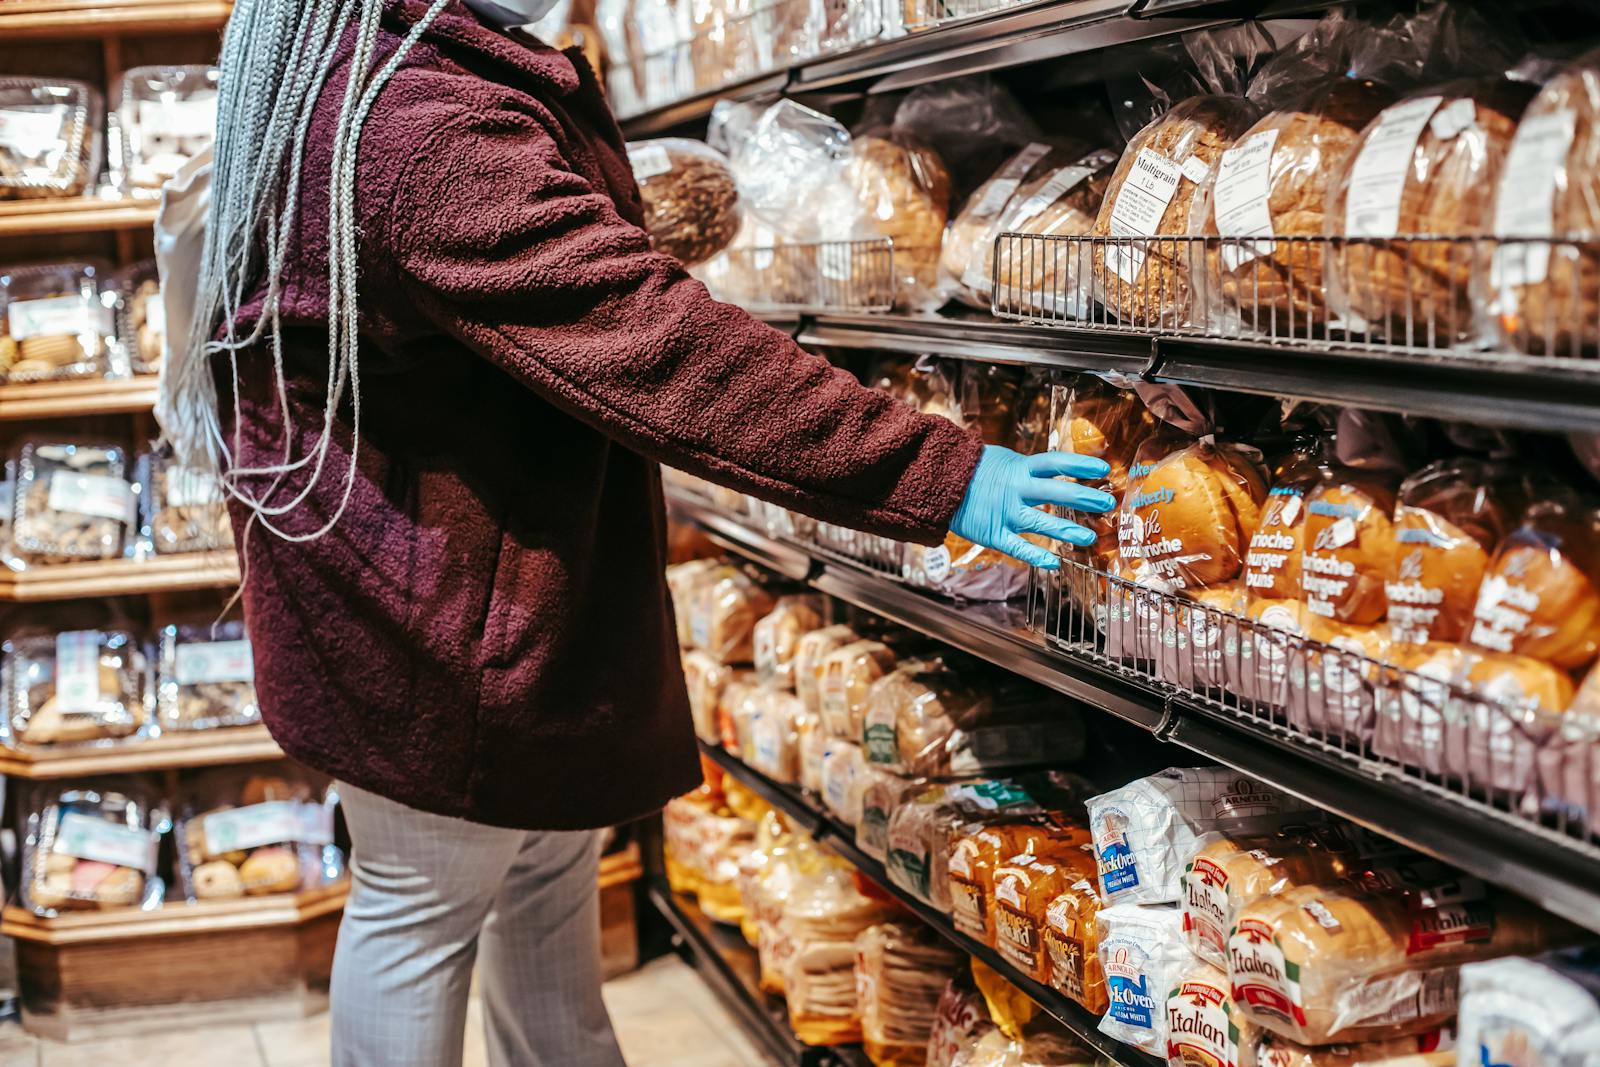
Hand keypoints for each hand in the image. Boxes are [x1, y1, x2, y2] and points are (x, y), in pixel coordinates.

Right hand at [949, 445, 1116, 569]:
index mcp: (1018, 468)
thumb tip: (1052, 467)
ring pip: (1040, 521)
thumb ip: (1027, 467)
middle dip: (1083, 497)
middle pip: (1055, 491)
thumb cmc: (971, 470)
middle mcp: (1015, 489)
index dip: (1079, 465)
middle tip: (1108, 502)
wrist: (936, 483)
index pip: (1055, 462)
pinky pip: (1017, 546)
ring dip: (1066, 529)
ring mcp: (1004, 512)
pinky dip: (1035, 555)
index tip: (1103, 469)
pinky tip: (1054, 563)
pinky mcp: (992, 533)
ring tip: (1089, 537)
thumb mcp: (1001, 459)